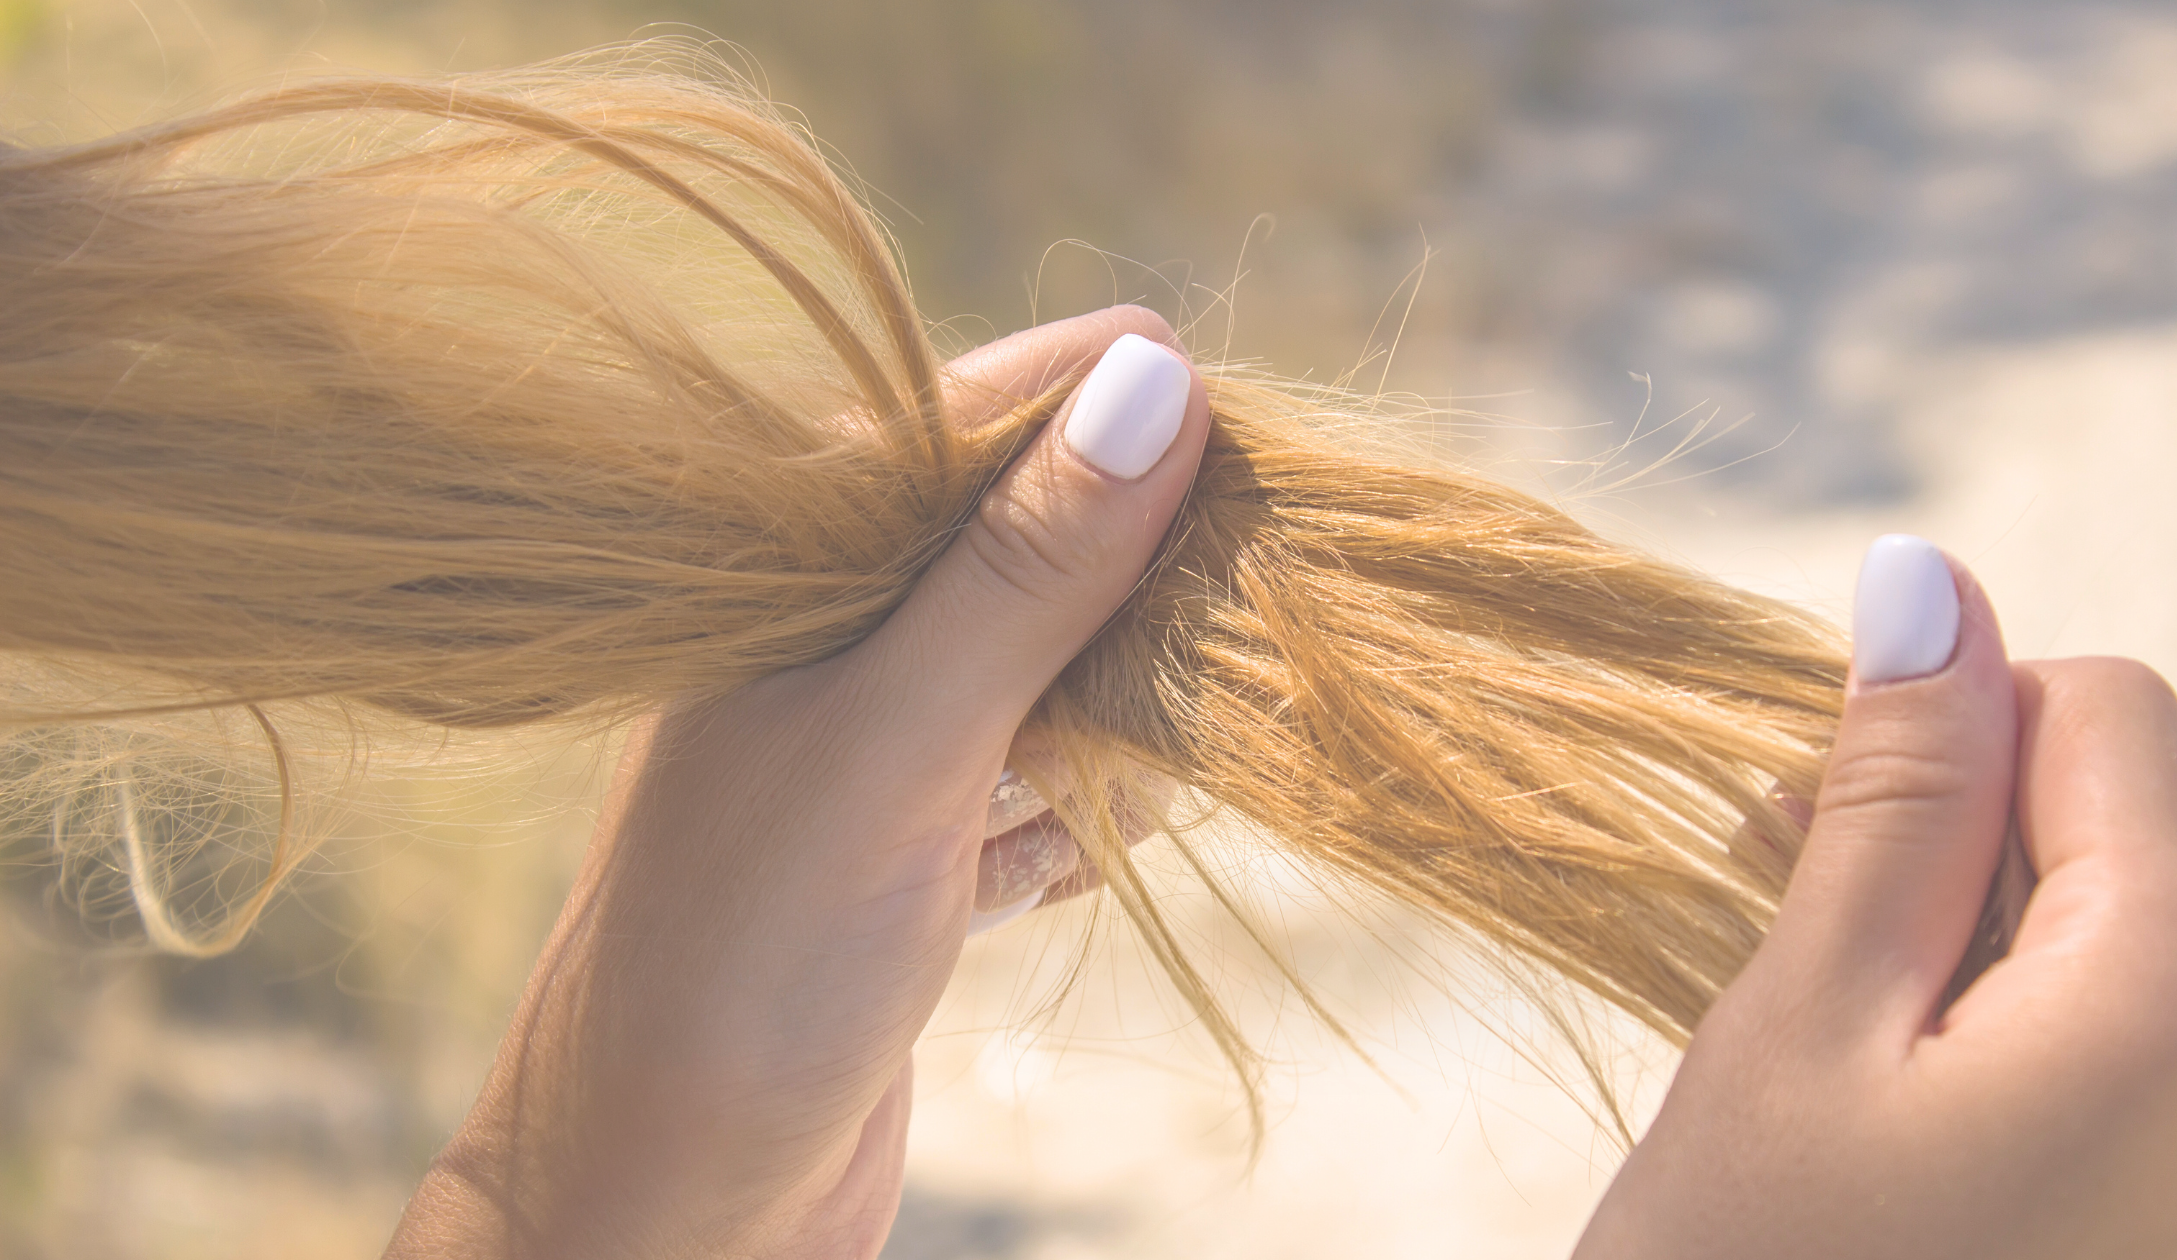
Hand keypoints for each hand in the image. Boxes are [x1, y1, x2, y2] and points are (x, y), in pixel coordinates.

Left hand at [384, 306, 1211, 1258]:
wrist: (665, 1212)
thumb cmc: (745, 964)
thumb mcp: (898, 744)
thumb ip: (1023, 569)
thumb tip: (1157, 375)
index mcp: (784, 565)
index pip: (975, 418)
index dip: (1116, 414)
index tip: (1256, 440)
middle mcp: (825, 638)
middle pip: (1030, 542)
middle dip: (1140, 576)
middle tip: (1240, 614)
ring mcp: (868, 748)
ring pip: (1046, 670)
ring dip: (1125, 708)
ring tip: (1168, 751)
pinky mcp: (908, 854)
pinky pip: (1036, 788)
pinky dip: (1083, 814)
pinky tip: (1100, 845)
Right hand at [1576, 537, 2176, 1257]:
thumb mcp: (1801, 1028)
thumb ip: (1891, 799)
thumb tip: (1928, 578)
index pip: (2104, 711)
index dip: (1944, 734)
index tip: (1814, 832)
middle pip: (2130, 826)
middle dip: (1954, 844)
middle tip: (1791, 934)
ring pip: (2121, 937)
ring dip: (1966, 944)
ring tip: (1834, 1042)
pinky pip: (2130, 1047)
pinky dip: (2007, 1039)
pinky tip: (1899, 1106)